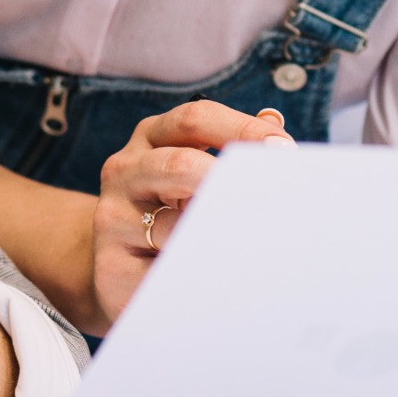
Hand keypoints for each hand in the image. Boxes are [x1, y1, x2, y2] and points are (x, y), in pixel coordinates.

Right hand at [87, 100, 292, 333]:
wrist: (112, 268)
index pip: (195, 119)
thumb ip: (231, 149)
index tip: (284, 150)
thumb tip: (275, 130)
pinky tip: (223, 277)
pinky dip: (197, 274)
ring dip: (216, 233)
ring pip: (171, 224)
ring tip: (253, 242)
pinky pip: (162, 273)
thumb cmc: (168, 214)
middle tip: (272, 196)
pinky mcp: (113, 268)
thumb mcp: (192, 174)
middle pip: (180, 164)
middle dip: (230, 179)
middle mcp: (126, 170)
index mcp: (151, 138)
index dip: (242, 129)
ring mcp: (113, 218)